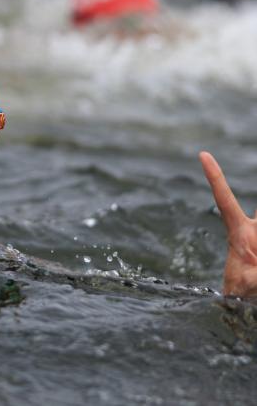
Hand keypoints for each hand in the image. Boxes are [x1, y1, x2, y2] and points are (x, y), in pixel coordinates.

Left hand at [200, 151, 256, 297]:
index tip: (203, 155)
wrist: (248, 299)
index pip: (224, 199)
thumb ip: (256, 277)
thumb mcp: (245, 285)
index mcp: (238, 232)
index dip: (215, 177)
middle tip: (220, 177)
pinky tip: (256, 257)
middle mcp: (254, 228)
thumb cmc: (240, 290)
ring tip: (253, 252)